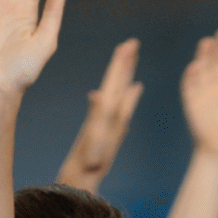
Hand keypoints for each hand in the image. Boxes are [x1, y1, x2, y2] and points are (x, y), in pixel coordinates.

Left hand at [56, 39, 142, 192]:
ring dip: (127, 74)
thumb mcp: (93, 137)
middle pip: (118, 81)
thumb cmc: (88, 161)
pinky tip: (135, 88)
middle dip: (125, 62)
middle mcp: (108, 111)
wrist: (83, 175)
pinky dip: (131, 94)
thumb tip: (96, 93)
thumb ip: (96, 116)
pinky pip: (125, 105)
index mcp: (105, 109)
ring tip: (132, 58)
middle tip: (132, 43)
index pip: (114, 80)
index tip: (128, 45)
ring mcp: (112, 118)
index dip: (121, 63)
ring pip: (121, 90)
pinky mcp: (114, 126)